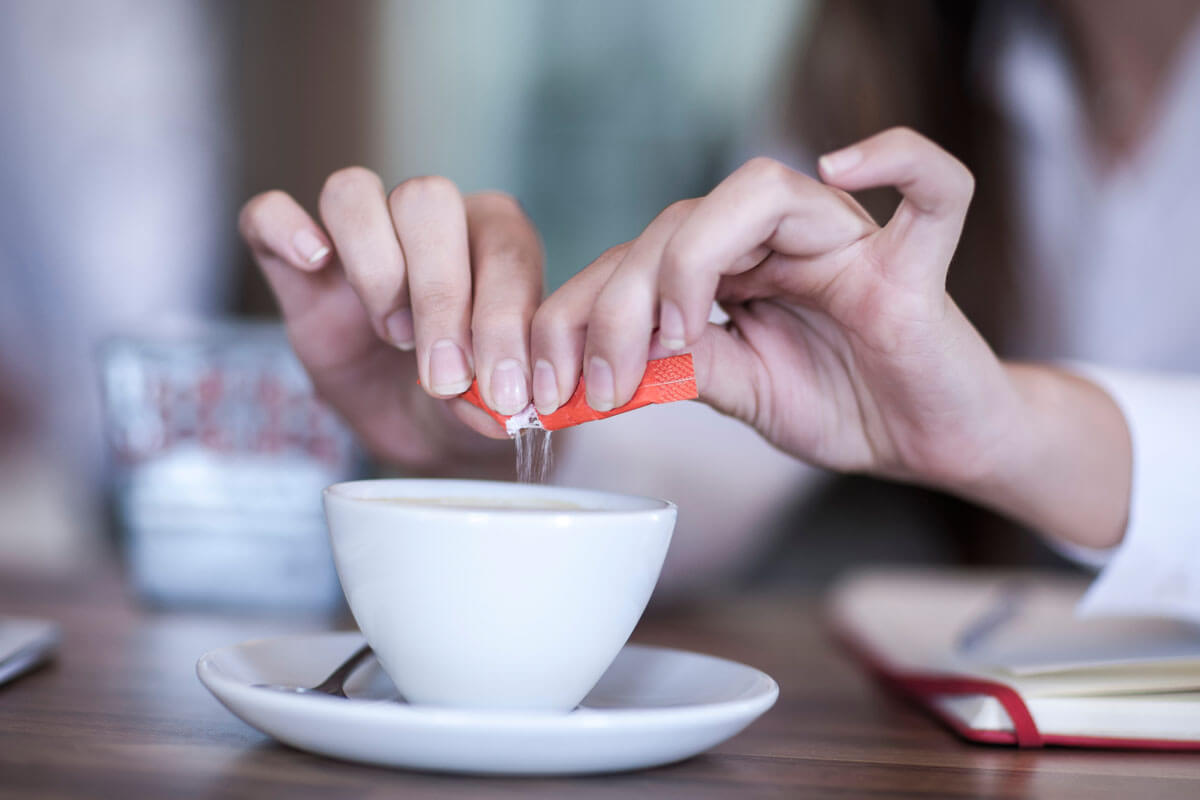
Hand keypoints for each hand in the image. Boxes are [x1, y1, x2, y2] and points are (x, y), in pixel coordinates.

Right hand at [239, 170, 542, 471]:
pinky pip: (268, 213)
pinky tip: (312, 264)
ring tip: (393, 335)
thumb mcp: (489, 409)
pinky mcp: (294, 267)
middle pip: (426, 200)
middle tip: (444, 375)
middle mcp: (430, 223)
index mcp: (495, 243)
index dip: (504, 318)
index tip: (500, 389)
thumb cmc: (468, 402)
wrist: (419, 426)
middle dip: (439, 294)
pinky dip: (284, 229)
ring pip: (353, 192)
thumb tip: (496, 404)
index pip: (505, 246)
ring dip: (374, 266)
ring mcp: (359, 238)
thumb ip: (494, 395)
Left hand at [532, 128, 1129, 545]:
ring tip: (677, 332)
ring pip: (759, 192)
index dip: (580, 312)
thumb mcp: (742, 393)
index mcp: (734, 265)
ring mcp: (847, 243)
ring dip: (694, 258)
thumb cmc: (846, 407)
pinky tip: (845, 166)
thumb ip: (684, 369)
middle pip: (678, 222)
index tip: (549, 383)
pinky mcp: (915, 266)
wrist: (932, 443)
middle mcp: (781, 239)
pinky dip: (896, 159)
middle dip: (618, 304)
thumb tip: (602, 368)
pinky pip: (930, 188)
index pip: (638, 258)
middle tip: (600, 384)